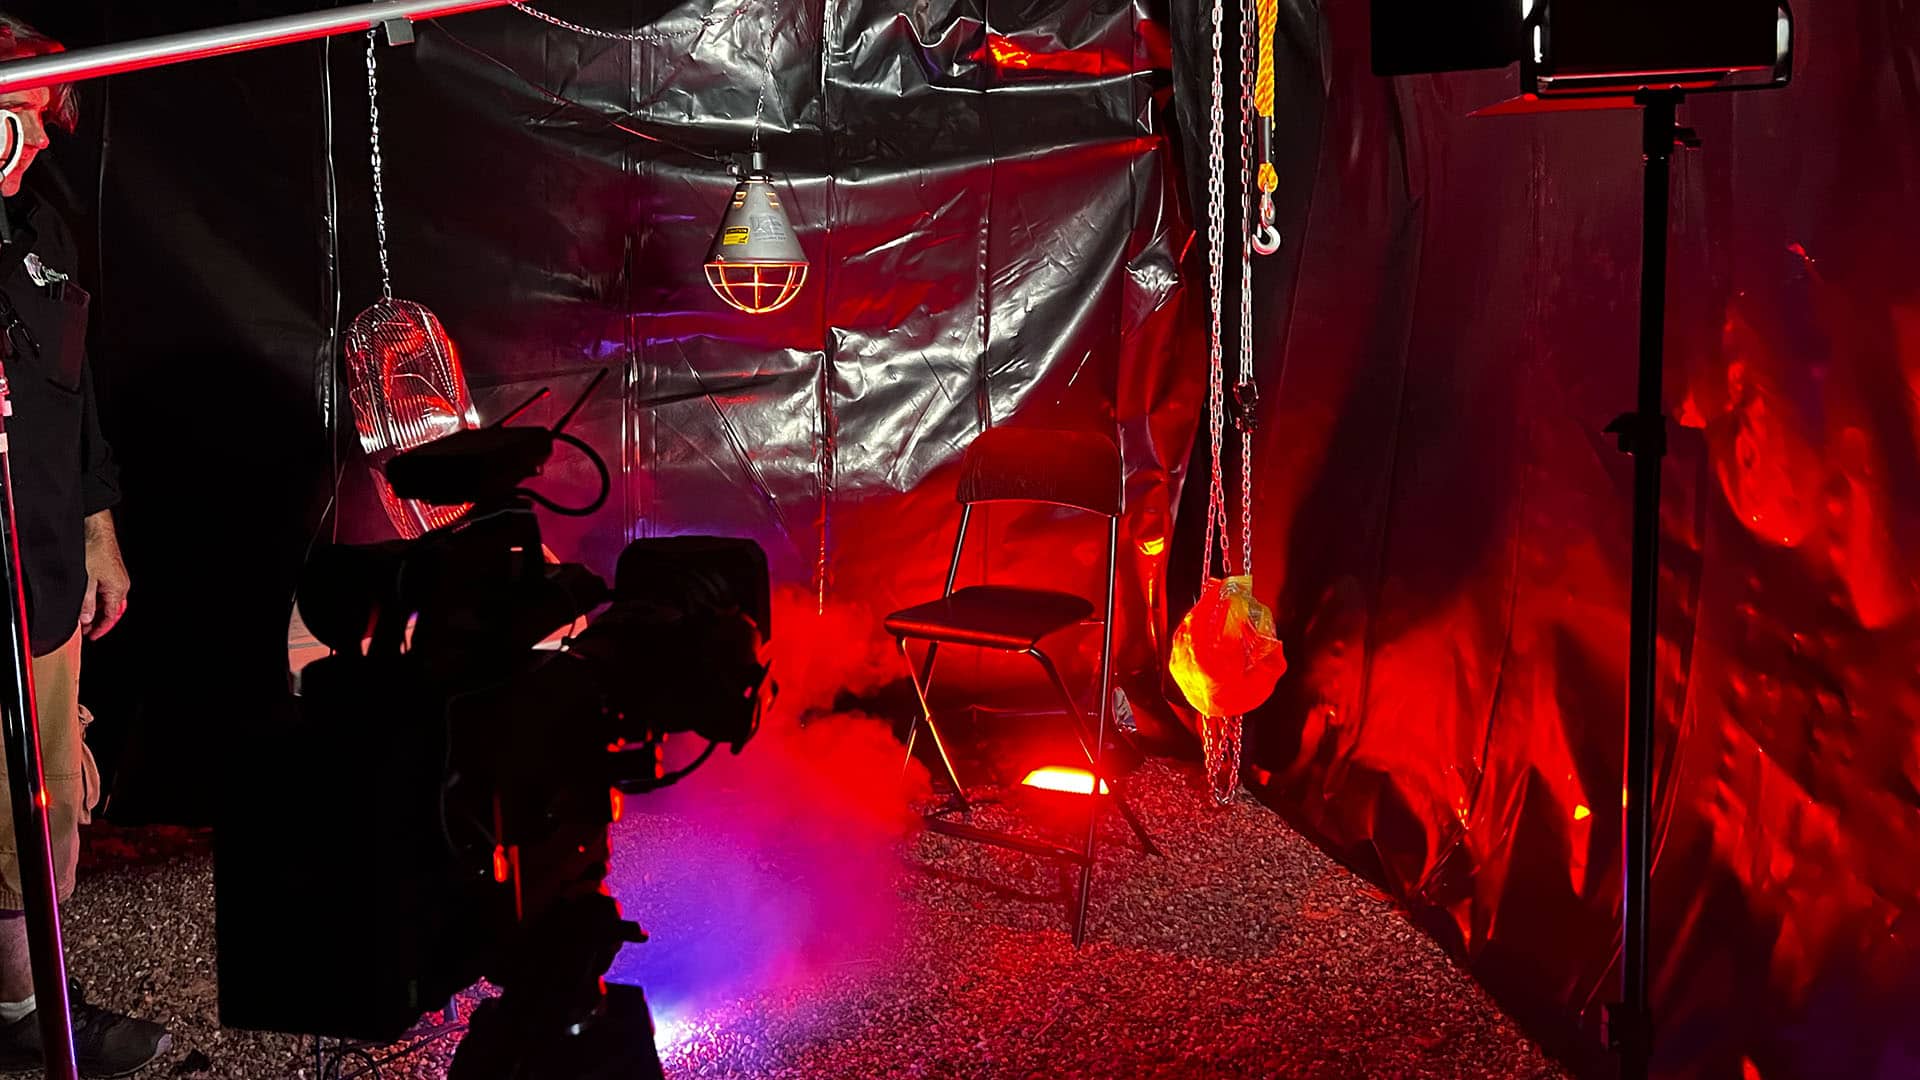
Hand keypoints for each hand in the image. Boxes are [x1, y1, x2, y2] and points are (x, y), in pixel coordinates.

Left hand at [81, 511, 128, 640]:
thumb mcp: (86, 580)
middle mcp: (121, 584)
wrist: (95, 528)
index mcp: (118, 589)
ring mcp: (117, 576)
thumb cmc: (93, 548)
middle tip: (87, 630)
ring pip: (110, 601)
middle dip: (100, 622)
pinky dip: (98, 599)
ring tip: (84, 616)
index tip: (90, 636)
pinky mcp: (111, 570)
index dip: (100, 629)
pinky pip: (107, 591)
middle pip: (113, 610)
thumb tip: (86, 619)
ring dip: (98, 610)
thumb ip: (86, 602)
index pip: (111, 616)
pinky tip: (88, 598)